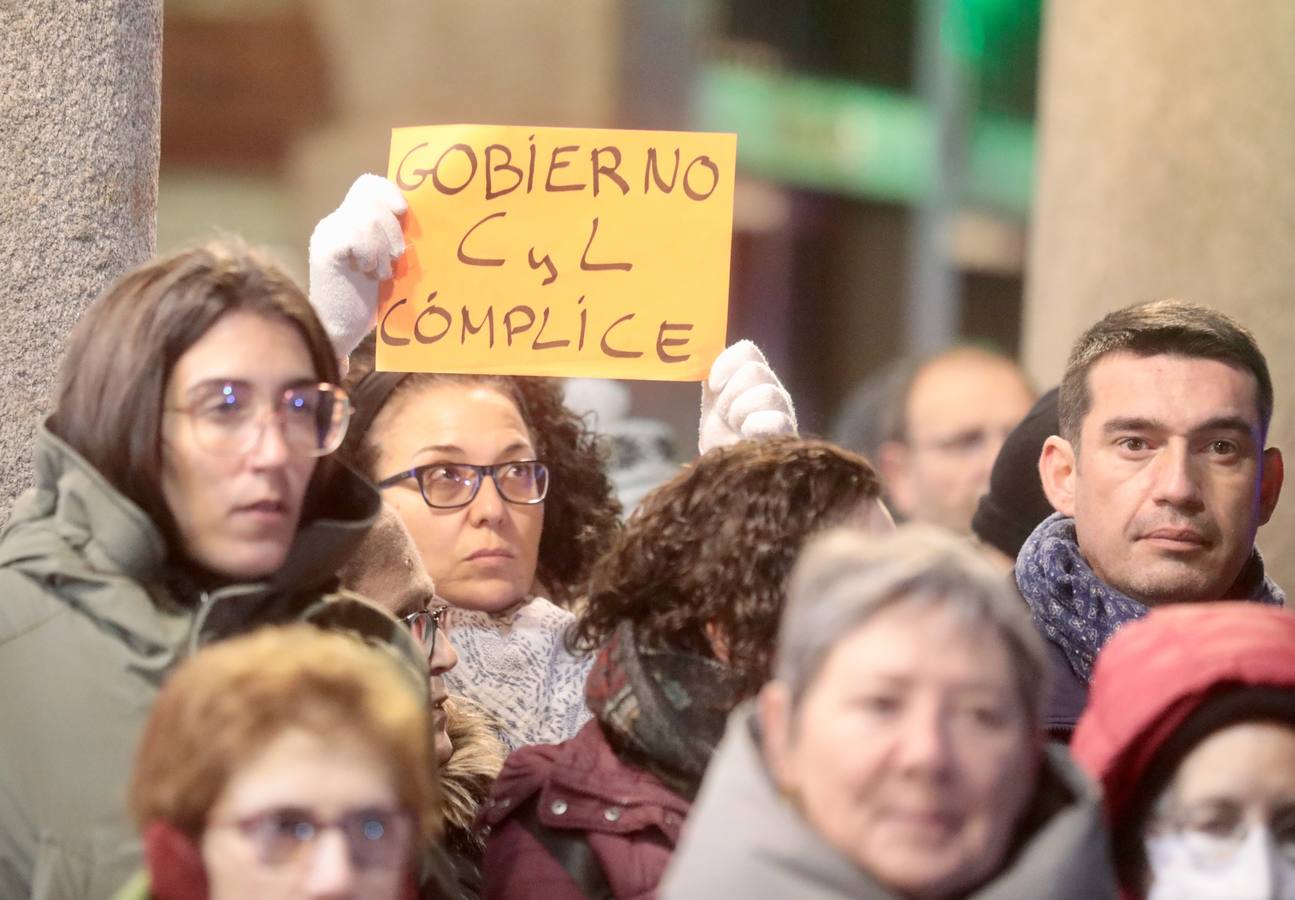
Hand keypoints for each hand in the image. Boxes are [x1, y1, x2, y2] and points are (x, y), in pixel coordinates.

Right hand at [308, 174, 407, 358]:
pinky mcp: (325, 250)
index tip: (404, 212)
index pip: (368, 185)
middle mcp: (335, 222)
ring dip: (383, 246)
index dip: (389, 192)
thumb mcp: (385, 262)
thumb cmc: (367, 303)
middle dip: (391, 226)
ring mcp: (328, 234)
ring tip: (380, 271)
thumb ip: (392, 237)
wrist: (339, 332)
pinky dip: (371, 255)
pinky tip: (369, 275)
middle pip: (370, 196)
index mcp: (349, 221)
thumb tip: (418, 217)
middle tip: (394, 258)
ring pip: (367, 216)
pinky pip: (357, 235)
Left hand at [698, 340, 797, 453]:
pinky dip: (757, 426)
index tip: (714, 385)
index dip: (726, 363)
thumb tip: (696, 357)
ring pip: (767, 393)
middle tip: (726, 415)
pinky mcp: (788, 434)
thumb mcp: (712, 403)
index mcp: (750, 376)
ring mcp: (782, 411)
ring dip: (741, 412)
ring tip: (736, 428)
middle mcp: (770, 388)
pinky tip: (748, 436)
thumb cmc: (720, 437)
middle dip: (731, 394)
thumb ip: (710, 377)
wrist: (728, 473)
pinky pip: (777, 421)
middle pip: (754, 371)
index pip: (745, 351)